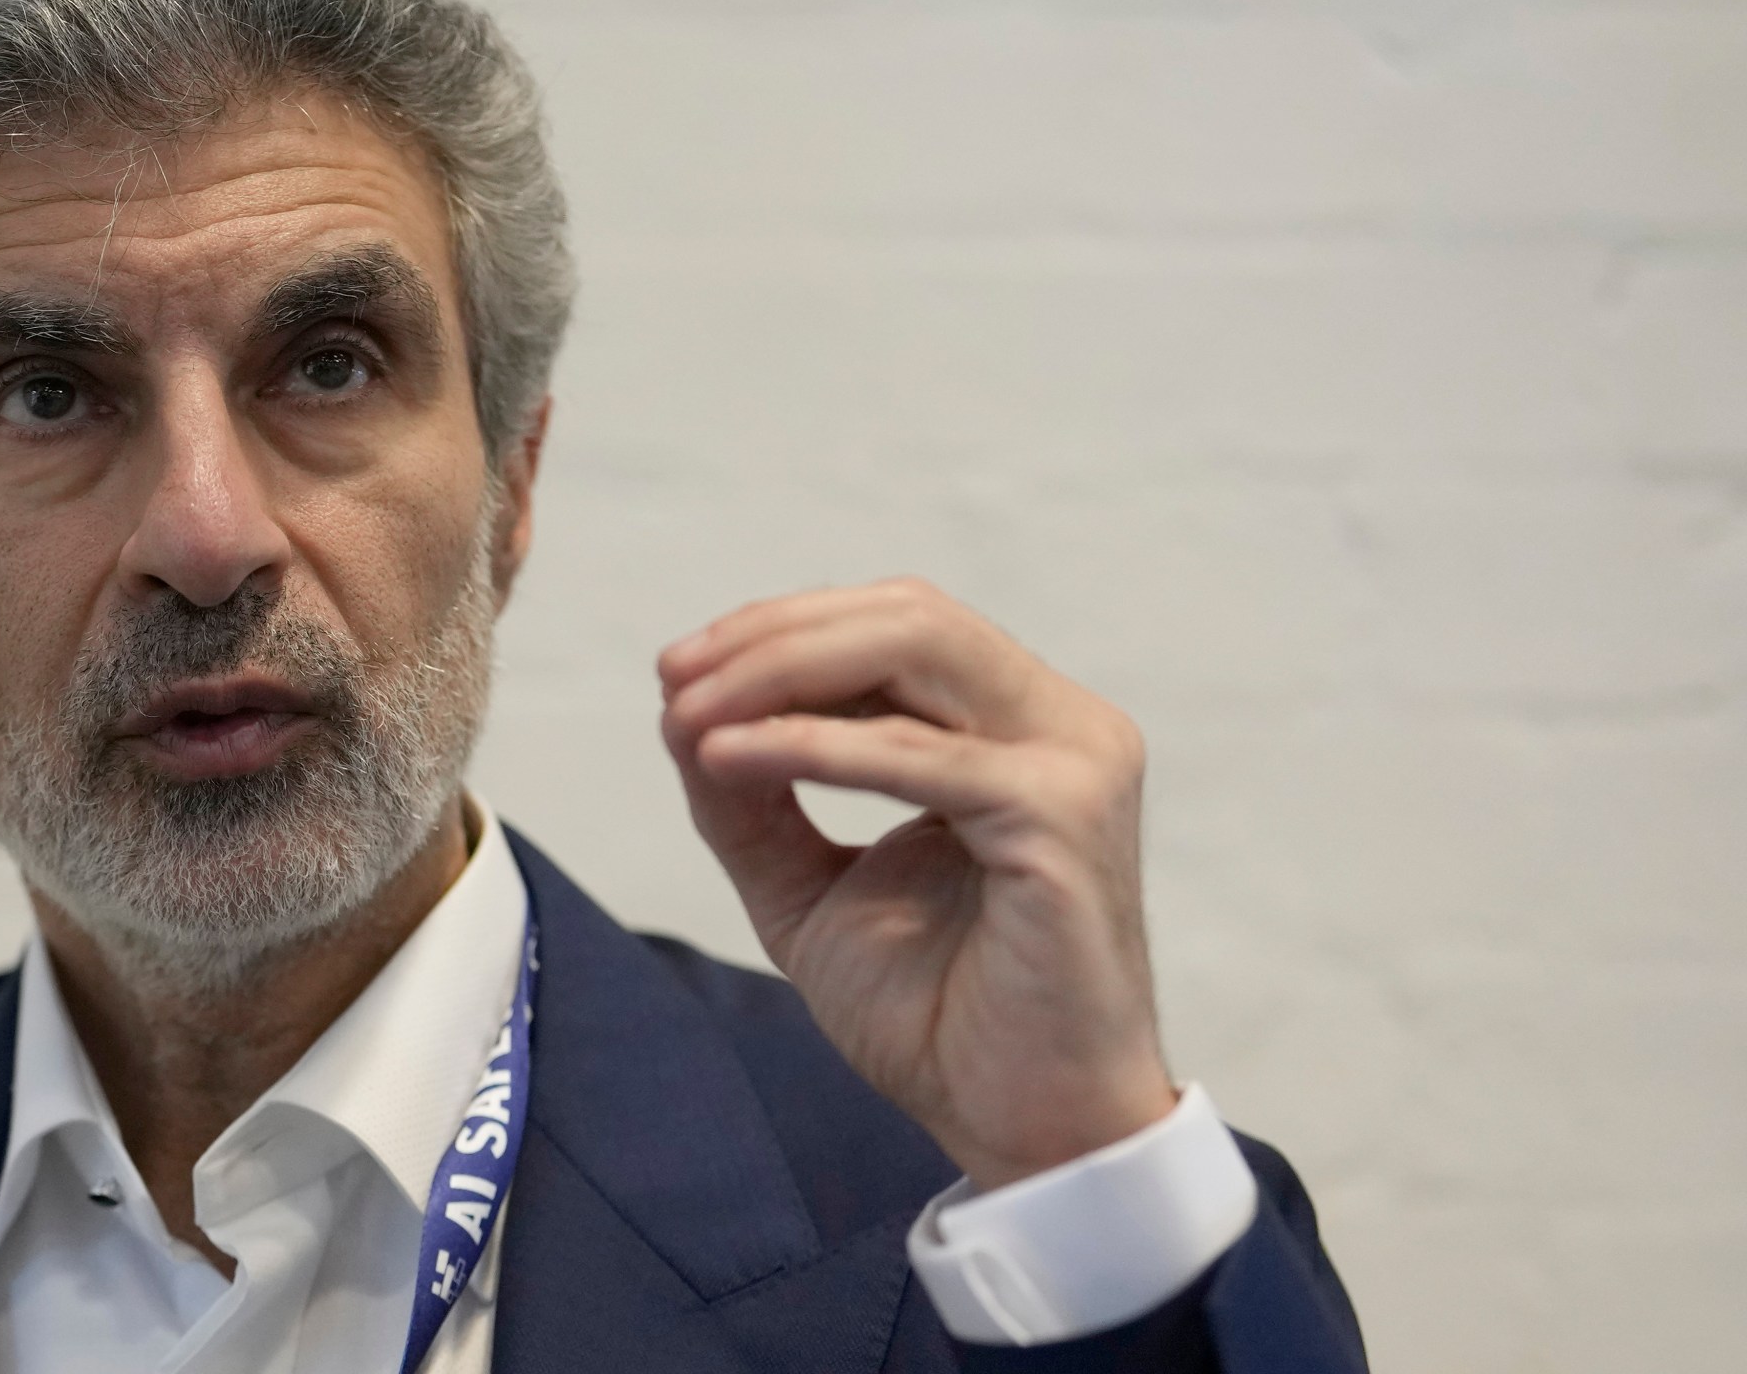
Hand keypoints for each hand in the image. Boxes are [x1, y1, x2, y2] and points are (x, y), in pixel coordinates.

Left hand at [659, 579, 1176, 1188]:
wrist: (1020, 1131)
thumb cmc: (936, 1016)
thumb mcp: (809, 888)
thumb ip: (754, 801)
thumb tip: (678, 710)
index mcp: (1018, 730)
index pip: (895, 627)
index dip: (779, 630)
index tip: (676, 671)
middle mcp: (1062, 726)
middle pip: (907, 617)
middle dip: (772, 635)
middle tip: (673, 678)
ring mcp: (1075, 764)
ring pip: (917, 650)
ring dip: (781, 671)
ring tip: (688, 714)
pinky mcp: (1063, 819)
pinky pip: (918, 754)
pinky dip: (813, 747)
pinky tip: (730, 758)